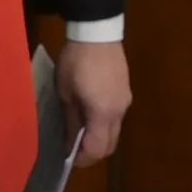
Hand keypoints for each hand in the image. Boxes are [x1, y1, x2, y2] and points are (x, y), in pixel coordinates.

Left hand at [55, 39, 130, 165]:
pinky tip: (89, 114)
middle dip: (92, 152)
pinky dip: (103, 124)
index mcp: (103, 113)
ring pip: (114, 131)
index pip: (97, 149)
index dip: (83, 159)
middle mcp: (119, 112)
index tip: (68, 158)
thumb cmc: (75, 62)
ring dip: (98, 137)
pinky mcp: (125, 92)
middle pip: (110, 145)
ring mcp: (125, 101)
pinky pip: (116, 117)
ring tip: (79, 132)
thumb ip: (70, 121)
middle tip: (73, 149)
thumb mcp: (65, 93)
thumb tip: (68, 143)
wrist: (96, 31)